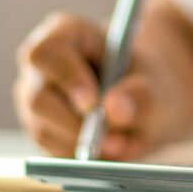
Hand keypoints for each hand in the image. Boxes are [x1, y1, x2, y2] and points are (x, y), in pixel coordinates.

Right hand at [13, 11, 192, 159]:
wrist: (149, 103)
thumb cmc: (148, 82)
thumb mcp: (156, 84)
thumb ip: (141, 94)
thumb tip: (114, 110)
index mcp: (65, 34)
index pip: (48, 53)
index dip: (67, 78)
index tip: (92, 103)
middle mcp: (41, 67)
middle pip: (38, 97)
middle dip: (76, 124)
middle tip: (114, 141)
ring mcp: (35, 99)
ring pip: (43, 129)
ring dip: (81, 144)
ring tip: (121, 145)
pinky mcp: (41, 129)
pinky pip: (51, 151)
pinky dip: (79, 157)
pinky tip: (108, 152)